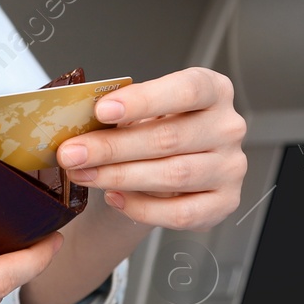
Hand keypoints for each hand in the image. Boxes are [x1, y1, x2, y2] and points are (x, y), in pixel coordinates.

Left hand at [55, 67, 246, 230]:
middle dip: (113, 147)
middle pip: (169, 138)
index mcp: (213, 90)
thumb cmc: (154, 129)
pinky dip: (142, 208)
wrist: (167, 165)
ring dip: (120, 177)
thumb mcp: (140, 110)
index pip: (187, 90)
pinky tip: (115, 197)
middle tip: (73, 153)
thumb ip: (118, 111)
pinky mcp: (224, 203)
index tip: (102, 111)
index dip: (143, 101)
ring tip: (84, 174)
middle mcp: (228, 127)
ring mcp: (230, 167)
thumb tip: (77, 121)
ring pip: (173, 176)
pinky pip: (181, 213)